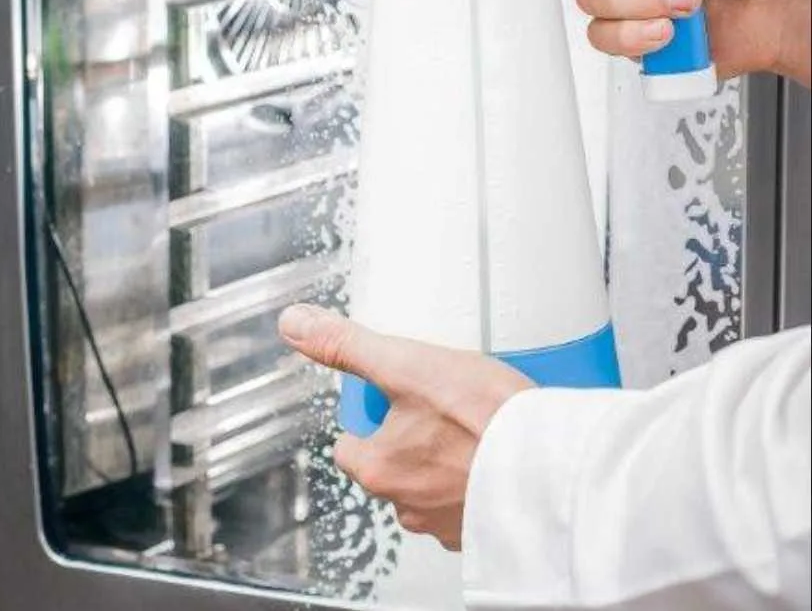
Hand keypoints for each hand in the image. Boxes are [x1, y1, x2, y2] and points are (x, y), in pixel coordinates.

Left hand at [278, 304, 533, 550]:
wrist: (555, 466)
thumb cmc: (484, 419)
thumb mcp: (405, 363)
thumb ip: (347, 346)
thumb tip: (297, 325)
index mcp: (379, 469)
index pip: (350, 444)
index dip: (371, 415)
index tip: (396, 395)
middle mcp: (408, 506)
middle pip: (393, 464)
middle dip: (413, 436)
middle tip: (443, 404)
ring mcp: (449, 521)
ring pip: (433, 483)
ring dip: (448, 458)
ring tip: (477, 423)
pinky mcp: (488, 527)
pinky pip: (474, 497)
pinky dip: (482, 476)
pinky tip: (501, 449)